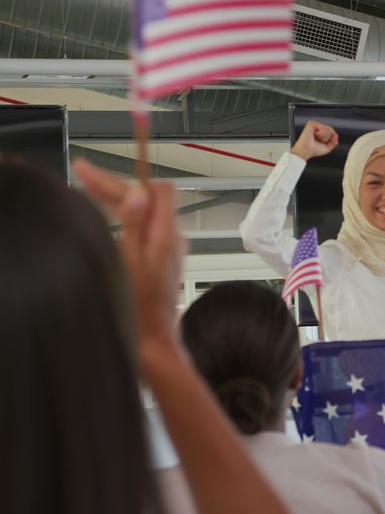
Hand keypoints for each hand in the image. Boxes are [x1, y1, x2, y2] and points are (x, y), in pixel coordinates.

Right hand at [74, 160, 186, 359]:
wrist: (153, 342)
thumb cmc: (140, 308)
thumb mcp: (131, 263)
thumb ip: (136, 226)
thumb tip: (138, 193)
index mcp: (166, 236)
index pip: (155, 190)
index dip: (123, 178)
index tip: (91, 172)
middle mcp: (173, 240)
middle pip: (148, 200)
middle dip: (115, 186)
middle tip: (82, 174)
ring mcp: (170, 250)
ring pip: (147, 213)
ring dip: (121, 200)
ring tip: (92, 189)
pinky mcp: (163, 260)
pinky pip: (147, 228)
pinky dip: (127, 217)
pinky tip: (111, 218)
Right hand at [291, 120, 338, 160]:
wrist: (306, 151)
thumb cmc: (313, 150)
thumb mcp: (327, 148)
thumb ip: (333, 142)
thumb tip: (336, 136)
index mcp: (320, 133)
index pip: (331, 132)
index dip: (331, 139)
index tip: (323, 143)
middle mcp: (317, 128)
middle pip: (331, 130)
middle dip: (327, 138)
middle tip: (318, 141)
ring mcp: (315, 125)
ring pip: (328, 128)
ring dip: (324, 137)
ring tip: (316, 138)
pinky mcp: (312, 123)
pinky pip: (324, 127)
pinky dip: (321, 133)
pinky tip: (315, 135)